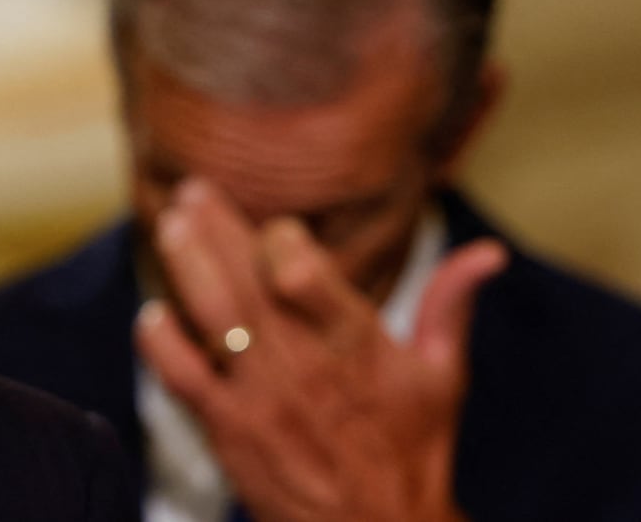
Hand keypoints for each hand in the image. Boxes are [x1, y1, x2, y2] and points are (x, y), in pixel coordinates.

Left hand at [135, 179, 506, 521]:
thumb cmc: (411, 452)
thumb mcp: (442, 377)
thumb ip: (452, 304)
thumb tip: (488, 253)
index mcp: (358, 343)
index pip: (303, 270)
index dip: (281, 238)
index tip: (275, 227)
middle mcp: (305, 364)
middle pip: (248, 280)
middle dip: (215, 228)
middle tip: (192, 188)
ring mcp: (262, 397)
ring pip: (213, 316)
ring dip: (186, 265)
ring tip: (169, 222)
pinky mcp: (230, 429)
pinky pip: (182, 376)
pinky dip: (161, 341)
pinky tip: (152, 314)